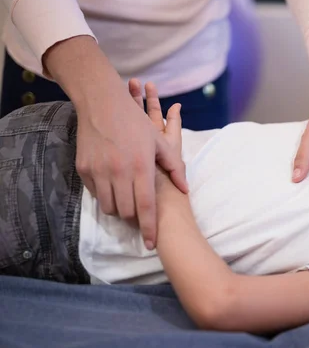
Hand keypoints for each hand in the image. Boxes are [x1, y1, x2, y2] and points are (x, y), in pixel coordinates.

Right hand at [43, 36, 187, 250]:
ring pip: (109, 207)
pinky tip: (112, 187)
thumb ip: (174, 167)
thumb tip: (185, 189)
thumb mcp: (159, 142)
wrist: (102, 103)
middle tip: (140, 217)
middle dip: (135, 220)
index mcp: (141, 167)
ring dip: (119, 210)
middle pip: (127, 212)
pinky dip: (104, 195)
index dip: (149, 229)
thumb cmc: (135, 123)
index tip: (152, 244)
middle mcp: (119, 172)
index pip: (146, 207)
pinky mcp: (84, 169)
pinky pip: (95, 193)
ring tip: (127, 201)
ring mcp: (99, 171)